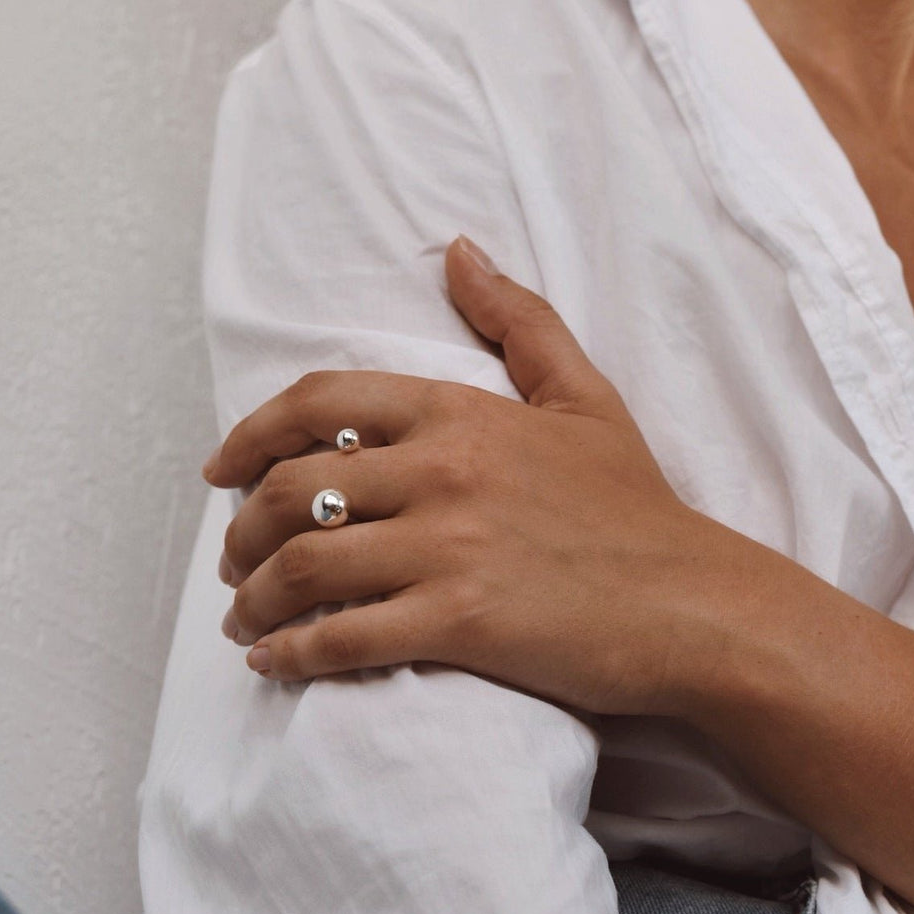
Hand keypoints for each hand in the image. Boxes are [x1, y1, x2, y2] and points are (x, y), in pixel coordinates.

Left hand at [202, 235, 740, 717]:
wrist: (694, 605)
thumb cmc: (637, 507)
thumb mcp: (584, 396)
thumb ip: (518, 320)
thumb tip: (457, 250)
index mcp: (461, 414)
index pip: (320, 404)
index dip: (250, 435)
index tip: (219, 471)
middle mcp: (444, 472)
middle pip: (293, 489)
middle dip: (241, 531)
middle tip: (232, 562)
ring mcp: (449, 548)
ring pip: (305, 565)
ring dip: (253, 598)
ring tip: (243, 621)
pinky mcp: (460, 622)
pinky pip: (344, 637)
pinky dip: (294, 654)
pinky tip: (275, 663)